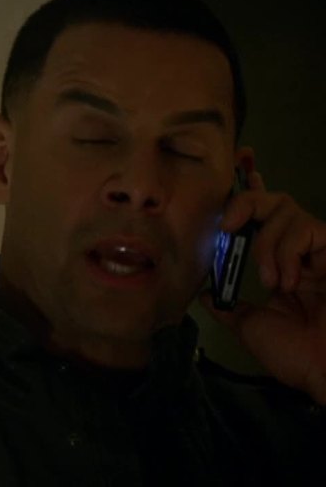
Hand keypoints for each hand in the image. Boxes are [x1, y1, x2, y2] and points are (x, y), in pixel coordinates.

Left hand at [199, 170, 325, 403]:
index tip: (240, 164)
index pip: (263, 221)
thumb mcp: (250, 326)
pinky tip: (290, 280)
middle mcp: (300, 253)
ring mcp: (319, 250)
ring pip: (285, 209)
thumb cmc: (295, 353)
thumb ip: (228, 306)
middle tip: (227, 224)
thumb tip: (204, 294)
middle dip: (246, 202)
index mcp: (281, 268)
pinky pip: (305, 228)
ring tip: (272, 281)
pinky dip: (287, 251)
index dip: (251, 192)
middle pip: (273, 202)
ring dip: (268, 244)